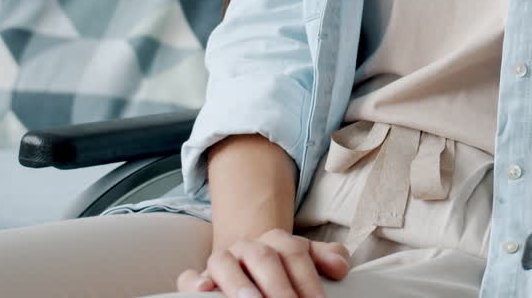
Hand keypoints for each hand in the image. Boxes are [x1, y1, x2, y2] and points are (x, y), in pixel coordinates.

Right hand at [176, 228, 350, 297]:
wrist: (249, 264)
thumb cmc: (283, 268)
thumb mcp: (307, 260)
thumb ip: (327, 258)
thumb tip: (341, 267)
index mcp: (278, 241)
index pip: (295, 253)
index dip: (307, 279)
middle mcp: (249, 247)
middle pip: (264, 259)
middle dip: (278, 287)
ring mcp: (222, 260)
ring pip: (224, 262)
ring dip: (239, 284)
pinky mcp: (200, 277)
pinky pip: (190, 276)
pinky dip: (194, 282)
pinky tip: (204, 290)